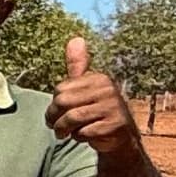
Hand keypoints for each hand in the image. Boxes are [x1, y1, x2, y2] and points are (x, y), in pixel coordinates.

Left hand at [46, 36, 137, 153]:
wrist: (121, 137)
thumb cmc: (97, 111)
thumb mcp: (86, 87)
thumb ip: (78, 66)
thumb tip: (76, 39)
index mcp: (98, 79)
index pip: (60, 89)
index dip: (54, 105)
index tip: (56, 114)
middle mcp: (107, 89)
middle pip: (63, 102)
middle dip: (55, 119)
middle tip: (57, 128)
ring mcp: (113, 107)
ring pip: (72, 118)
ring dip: (64, 130)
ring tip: (65, 134)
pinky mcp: (115, 125)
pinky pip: (84, 132)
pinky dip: (79, 138)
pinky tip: (85, 137)